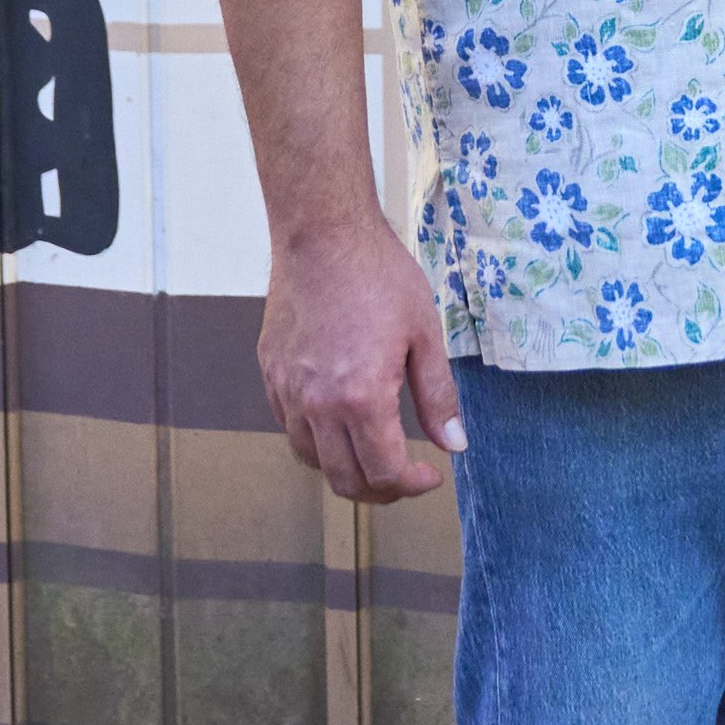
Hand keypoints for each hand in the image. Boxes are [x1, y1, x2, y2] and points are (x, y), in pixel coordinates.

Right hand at [259, 218, 463, 505]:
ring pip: (312, 460)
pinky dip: (317, 441)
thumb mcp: (425, 334)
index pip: (383, 473)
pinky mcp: (271, 374)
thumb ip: (438, 397)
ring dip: (346, 469)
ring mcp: (287, 391)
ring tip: (374, 454)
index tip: (431, 475)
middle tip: (405, 476)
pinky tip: (341, 423)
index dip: (412, 486)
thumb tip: (453, 444)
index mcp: (360, 398)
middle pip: (344, 480)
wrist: (323, 233)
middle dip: (381, 491)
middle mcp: (316, 404)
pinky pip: (291, 428)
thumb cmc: (378, 276)